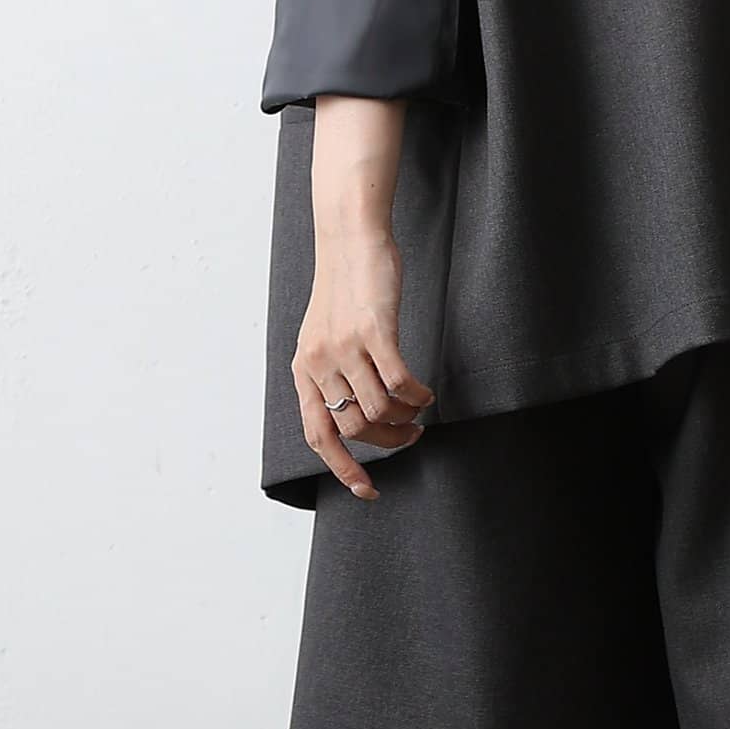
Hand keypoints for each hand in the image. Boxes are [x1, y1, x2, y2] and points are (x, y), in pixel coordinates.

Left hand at [292, 226, 432, 499]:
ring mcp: (345, 347)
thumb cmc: (344, 289)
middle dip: (387, 440)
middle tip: (410, 435)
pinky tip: (425, 394)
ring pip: (378, 409)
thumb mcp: (324, 337)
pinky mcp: (374, 331)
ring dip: (405, 419)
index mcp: (304, 370)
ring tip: (419, 413)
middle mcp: (319, 363)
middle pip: (355, 428)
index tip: (368, 490)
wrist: (349, 237)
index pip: (318, 435)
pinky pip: (399, 383)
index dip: (342, 469)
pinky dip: (417, 396)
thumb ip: (332, 376)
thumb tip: (356, 418)